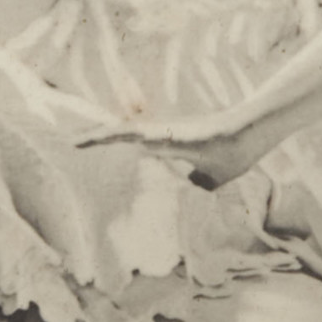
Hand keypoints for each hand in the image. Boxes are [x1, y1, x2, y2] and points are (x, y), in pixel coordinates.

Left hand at [73, 109, 265, 189]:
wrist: (251, 138)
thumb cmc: (233, 154)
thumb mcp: (211, 180)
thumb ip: (195, 182)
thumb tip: (188, 189)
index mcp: (165, 144)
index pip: (128, 141)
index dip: (107, 142)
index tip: (83, 146)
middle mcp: (162, 136)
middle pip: (122, 135)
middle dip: (97, 138)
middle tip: (71, 143)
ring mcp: (169, 133)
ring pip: (130, 133)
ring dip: (106, 137)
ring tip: (79, 141)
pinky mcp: (178, 135)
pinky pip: (150, 136)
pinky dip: (130, 136)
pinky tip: (112, 138)